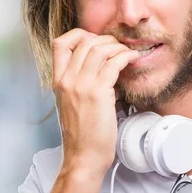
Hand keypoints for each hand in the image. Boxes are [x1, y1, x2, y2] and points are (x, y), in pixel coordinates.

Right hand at [52, 28, 139, 174]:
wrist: (84, 157)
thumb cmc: (84, 134)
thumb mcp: (75, 103)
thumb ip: (82, 84)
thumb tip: (104, 68)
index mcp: (58, 81)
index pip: (60, 43)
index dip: (80, 35)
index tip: (98, 41)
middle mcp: (66, 80)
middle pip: (84, 41)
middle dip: (106, 39)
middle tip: (120, 48)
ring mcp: (81, 85)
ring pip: (99, 48)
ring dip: (118, 47)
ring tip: (128, 54)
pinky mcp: (98, 93)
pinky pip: (114, 63)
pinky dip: (126, 57)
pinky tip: (133, 60)